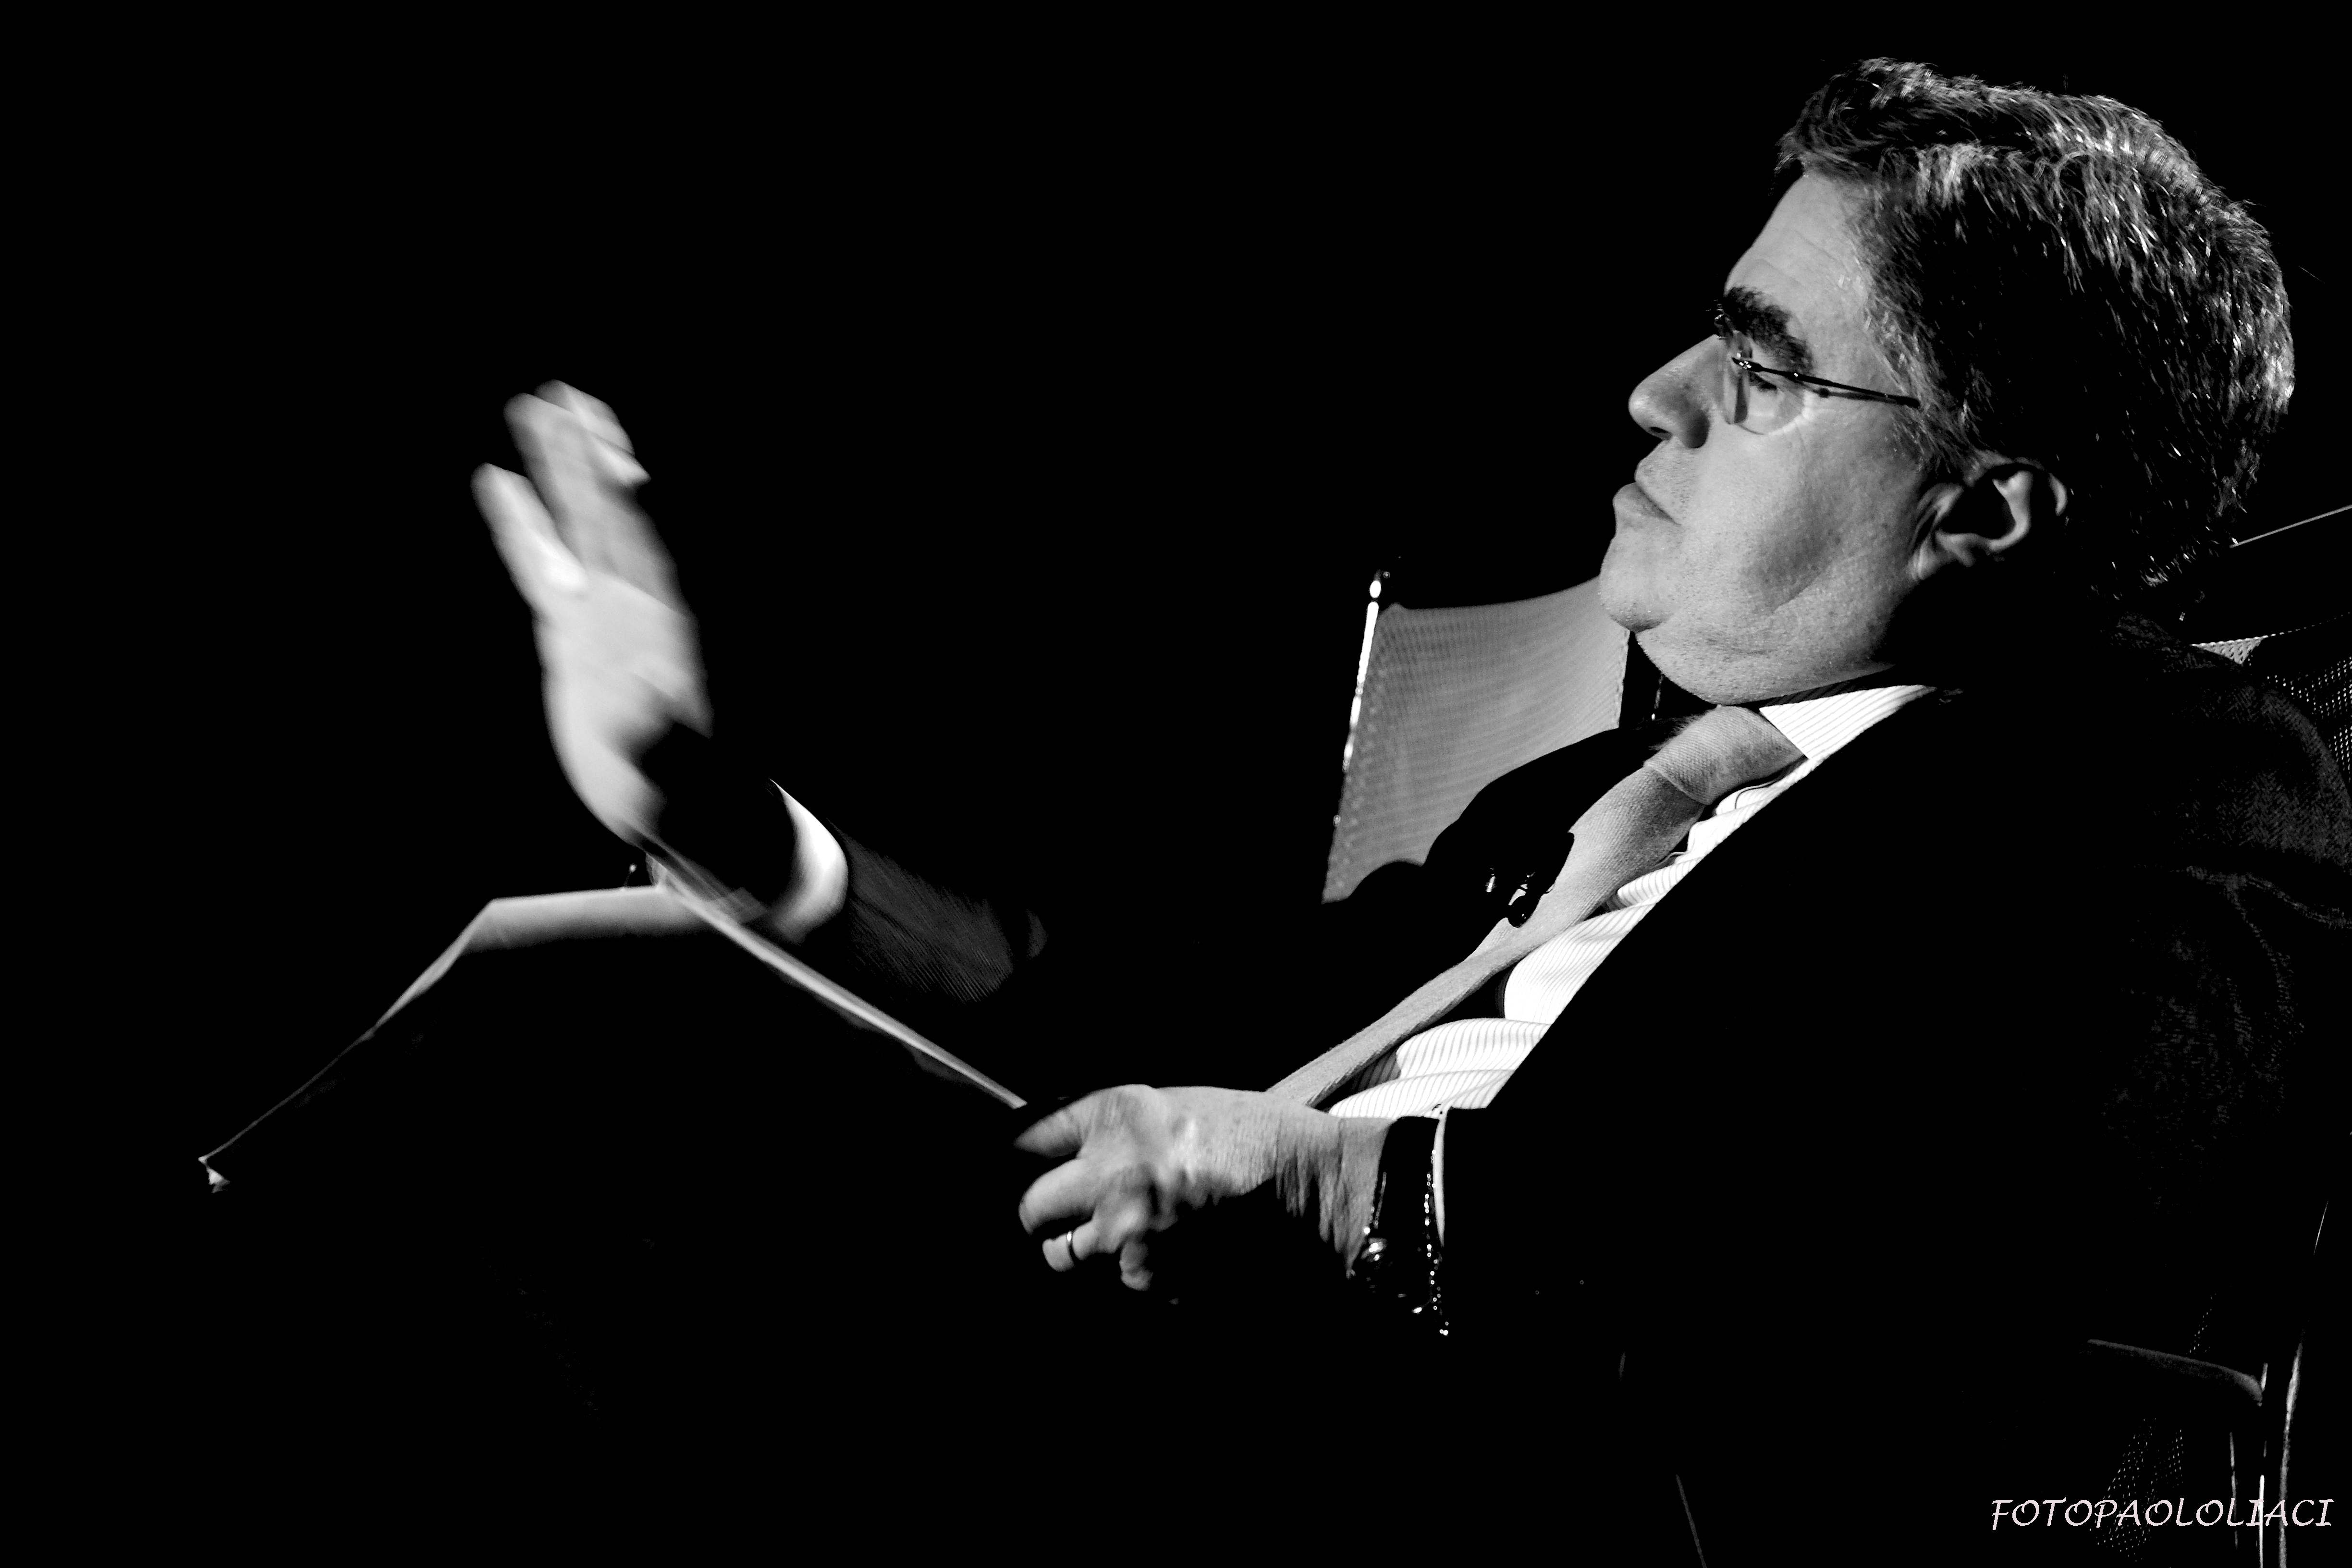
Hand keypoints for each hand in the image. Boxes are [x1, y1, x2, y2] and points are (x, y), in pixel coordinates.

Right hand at [473, 384, 708, 848]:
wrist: (681, 812)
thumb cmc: (690, 797)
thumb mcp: (678, 779)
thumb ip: (663, 750)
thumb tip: (647, 726)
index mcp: (663, 625)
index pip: (641, 543)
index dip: (624, 491)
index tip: (605, 438)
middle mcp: (633, 605)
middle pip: (607, 513)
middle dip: (585, 455)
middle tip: (562, 392)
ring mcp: (601, 615)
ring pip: (574, 527)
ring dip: (555, 470)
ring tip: (531, 407)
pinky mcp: (571, 636)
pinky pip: (540, 566)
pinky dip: (521, 525)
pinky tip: (495, 481)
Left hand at [1015, 1085, 1389, 1291]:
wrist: (1318, 1190)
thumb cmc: (1256, 1138)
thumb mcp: (1176, 1104)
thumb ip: (1114, 1127)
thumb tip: (1060, 1150)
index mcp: (1115, 1116)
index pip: (1023, 1136)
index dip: (1013, 1153)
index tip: (1011, 1163)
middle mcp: (1108, 1174)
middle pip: (1030, 1205)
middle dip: (1044, 1210)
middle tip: (1068, 1210)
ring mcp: (1125, 1234)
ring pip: (1062, 1255)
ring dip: (1081, 1247)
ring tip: (1125, 1233)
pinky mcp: (1149, 1280)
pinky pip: (1116, 1281)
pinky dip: (1135, 1272)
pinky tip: (1176, 1252)